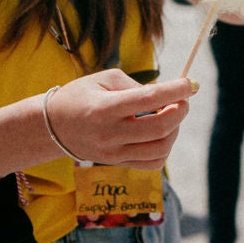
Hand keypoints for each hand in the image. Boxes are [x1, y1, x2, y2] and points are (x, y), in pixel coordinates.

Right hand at [42, 69, 195, 168]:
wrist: (52, 126)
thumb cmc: (80, 96)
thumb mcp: (104, 79)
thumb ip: (136, 86)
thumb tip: (166, 96)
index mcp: (105, 109)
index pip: (149, 99)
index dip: (176, 90)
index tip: (191, 83)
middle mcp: (110, 134)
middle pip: (160, 128)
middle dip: (180, 111)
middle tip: (182, 99)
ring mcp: (114, 154)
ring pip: (161, 149)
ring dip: (175, 130)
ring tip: (169, 114)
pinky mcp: (117, 164)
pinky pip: (153, 163)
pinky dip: (165, 148)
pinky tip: (160, 133)